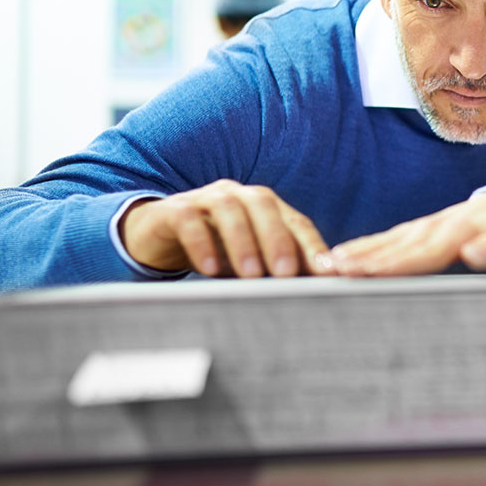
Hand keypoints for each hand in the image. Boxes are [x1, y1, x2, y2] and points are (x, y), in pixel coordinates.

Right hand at [120, 180, 333, 277]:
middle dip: (278, 240)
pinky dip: (200, 243)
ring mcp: (205, 198)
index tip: (327, 273)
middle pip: (264, 206)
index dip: (312, 246)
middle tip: (286, 274)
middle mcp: (239, 195)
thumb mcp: (250, 260)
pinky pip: (188, 220)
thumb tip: (318, 290)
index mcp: (265, 206)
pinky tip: (208, 268)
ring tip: (250, 274)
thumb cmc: (216, 249)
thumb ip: (279, 267)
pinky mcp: (174, 209)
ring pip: (229, 209)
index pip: (296, 221)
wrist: (158, 236)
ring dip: (242, 242)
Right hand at [330, 189, 485, 276]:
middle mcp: (434, 227)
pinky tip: (340, 257)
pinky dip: (362, 247)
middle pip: (394, 247)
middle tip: (329, 272)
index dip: (394, 264)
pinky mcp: (417, 229)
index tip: (366, 273)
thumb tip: (472, 253)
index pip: (421, 253)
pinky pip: (386, 238)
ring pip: (385, 242)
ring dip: (355, 253)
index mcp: (457, 233)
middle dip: (361, 260)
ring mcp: (423, 226)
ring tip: (324, 265)